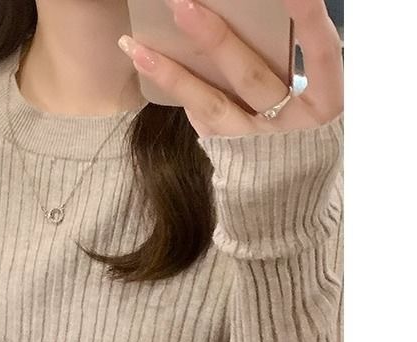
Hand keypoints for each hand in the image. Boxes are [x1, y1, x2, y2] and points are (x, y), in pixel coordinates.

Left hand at [118, 0, 342, 136]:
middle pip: (250, 77)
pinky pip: (201, 121)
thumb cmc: (309, 131)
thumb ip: (300, 62)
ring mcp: (253, 145)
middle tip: (181, 5)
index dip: (309, 18)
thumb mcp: (318, 98)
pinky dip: (179, 93)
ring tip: (136, 45)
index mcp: (327, 104)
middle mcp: (289, 126)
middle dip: (216, 38)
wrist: (293, 199)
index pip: (322, 54)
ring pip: (211, 104)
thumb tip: (265, 14)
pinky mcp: (228, 156)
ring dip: (173, 73)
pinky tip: (147, 67)